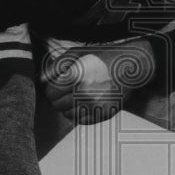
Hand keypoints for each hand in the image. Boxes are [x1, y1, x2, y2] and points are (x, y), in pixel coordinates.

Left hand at [41, 40, 155, 123]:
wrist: (132, 66)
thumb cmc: (103, 57)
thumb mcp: (78, 53)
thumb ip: (56, 66)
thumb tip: (41, 80)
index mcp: (77, 77)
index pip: (51, 93)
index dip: (52, 89)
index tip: (58, 85)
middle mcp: (85, 93)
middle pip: (57, 106)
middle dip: (58, 98)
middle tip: (67, 90)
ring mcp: (95, 105)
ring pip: (67, 115)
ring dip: (68, 107)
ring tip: (77, 96)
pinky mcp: (104, 114)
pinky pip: (81, 121)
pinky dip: (80, 114)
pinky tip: (86, 102)